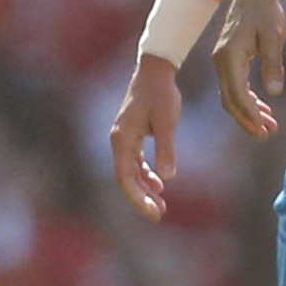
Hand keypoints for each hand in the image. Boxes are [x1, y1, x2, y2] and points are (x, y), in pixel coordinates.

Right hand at [110, 55, 182, 220]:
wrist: (155, 69)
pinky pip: (136, 161)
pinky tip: (159, 184)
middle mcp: (119, 140)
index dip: (138, 198)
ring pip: (131, 171)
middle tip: (159, 215)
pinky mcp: (133, 134)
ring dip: (144, 188)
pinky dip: (146, 174)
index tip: (153, 212)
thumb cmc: (161, 93)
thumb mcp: (167, 120)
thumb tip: (167, 179)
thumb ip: (166, 148)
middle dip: (142, 198)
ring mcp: (124, 137)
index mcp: (121, 138)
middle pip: (126, 177)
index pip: (125, 176)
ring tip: (161, 205)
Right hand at [213, 0, 285, 139]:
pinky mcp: (228, 59)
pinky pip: (234, 86)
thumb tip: (274, 92)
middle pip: (230, 100)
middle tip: (266, 135)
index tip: (264, 129)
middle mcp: (221, 60)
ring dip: (248, 113)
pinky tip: (262, 107)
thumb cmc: (265, 11)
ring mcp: (222, 60)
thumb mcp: (274, 36)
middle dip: (247, 120)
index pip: (238, 94)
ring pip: (231, 95)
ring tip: (268, 127)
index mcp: (230, 56)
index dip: (250, 115)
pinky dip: (247, 100)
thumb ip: (273, 63)